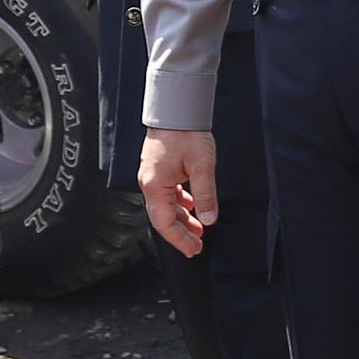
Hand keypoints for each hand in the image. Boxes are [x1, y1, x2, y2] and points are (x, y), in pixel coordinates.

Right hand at [138, 128, 218, 257]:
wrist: (176, 108)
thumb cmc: (185, 132)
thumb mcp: (202, 165)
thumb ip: (205, 194)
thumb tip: (209, 218)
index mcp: (155, 185)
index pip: (164, 223)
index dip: (179, 240)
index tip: (193, 250)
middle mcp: (149, 183)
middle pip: (162, 218)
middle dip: (179, 234)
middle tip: (196, 245)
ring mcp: (152, 176)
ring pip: (165, 207)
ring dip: (181, 219)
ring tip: (198, 228)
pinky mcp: (158, 170)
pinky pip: (167, 194)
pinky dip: (179, 204)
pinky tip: (192, 206)